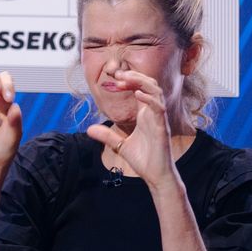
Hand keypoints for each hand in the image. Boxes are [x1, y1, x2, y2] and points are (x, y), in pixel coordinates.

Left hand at [86, 69, 176, 187]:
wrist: (156, 176)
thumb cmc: (144, 160)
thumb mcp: (120, 146)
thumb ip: (107, 136)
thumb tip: (89, 129)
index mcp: (145, 115)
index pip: (140, 89)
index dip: (129, 81)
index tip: (115, 79)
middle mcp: (153, 114)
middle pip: (149, 85)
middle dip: (135, 76)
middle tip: (118, 74)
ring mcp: (159, 119)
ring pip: (156, 92)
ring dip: (141, 82)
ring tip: (126, 78)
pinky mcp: (162, 128)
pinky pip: (159, 108)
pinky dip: (150, 99)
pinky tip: (138, 94)